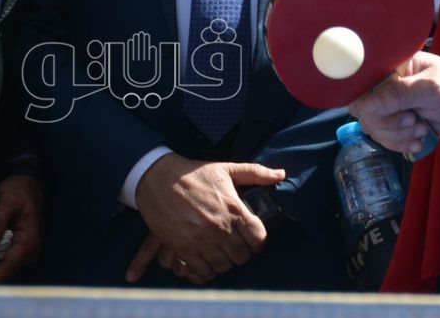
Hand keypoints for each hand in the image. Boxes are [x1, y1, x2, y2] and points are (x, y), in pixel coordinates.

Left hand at [0, 174, 42, 283]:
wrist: (28, 182)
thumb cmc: (19, 191)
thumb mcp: (6, 202)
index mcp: (30, 237)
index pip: (12, 262)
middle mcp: (32, 246)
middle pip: (11, 268)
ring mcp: (29, 247)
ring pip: (10, 266)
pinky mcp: (23, 246)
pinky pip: (10, 260)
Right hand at [125, 155, 283, 284]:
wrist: (158, 180)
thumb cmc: (195, 174)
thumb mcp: (227, 168)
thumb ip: (256, 173)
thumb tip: (281, 174)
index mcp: (234, 208)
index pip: (258, 238)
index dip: (259, 241)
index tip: (254, 239)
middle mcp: (219, 227)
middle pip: (242, 256)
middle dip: (243, 253)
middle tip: (238, 247)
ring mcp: (200, 240)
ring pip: (223, 266)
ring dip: (225, 262)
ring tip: (223, 254)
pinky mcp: (182, 248)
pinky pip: (201, 271)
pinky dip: (206, 271)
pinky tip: (207, 262)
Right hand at [351, 52, 439, 155]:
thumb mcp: (432, 88)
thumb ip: (399, 94)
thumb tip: (364, 105)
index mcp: (393, 66)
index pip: (362, 85)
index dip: (367, 104)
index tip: (383, 114)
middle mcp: (386, 85)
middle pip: (365, 111)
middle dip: (388, 123)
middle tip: (412, 121)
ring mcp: (390, 106)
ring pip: (374, 128)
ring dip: (397, 135)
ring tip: (422, 129)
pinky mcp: (396, 124)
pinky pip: (385, 138)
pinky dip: (400, 144)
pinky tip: (418, 141)